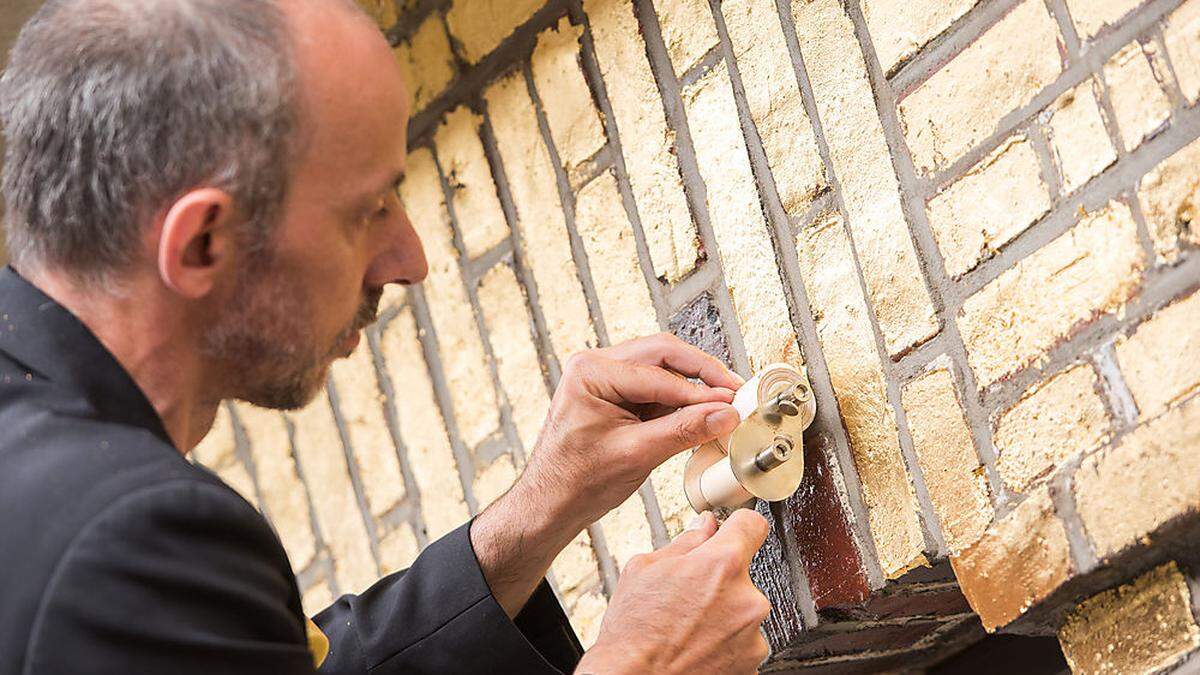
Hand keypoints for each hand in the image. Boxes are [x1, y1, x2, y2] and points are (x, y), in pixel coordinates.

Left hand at [470, 333, 742, 616]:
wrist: (551, 503)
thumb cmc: (576, 481)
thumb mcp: (636, 455)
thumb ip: (683, 431)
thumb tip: (725, 415)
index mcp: (591, 372)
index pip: (659, 373)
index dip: (701, 391)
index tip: (733, 403)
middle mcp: (596, 366)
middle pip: (664, 355)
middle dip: (702, 374)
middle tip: (735, 391)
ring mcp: (605, 378)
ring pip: (663, 369)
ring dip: (693, 387)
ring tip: (724, 405)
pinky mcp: (616, 395)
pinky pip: (656, 388)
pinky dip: (680, 400)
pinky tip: (702, 414)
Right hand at [577, 510, 771, 673]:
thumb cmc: (633, 631)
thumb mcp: (645, 568)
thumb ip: (686, 542)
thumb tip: (706, 526)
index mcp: (722, 564)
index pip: (751, 525)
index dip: (738, 525)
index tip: (732, 531)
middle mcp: (747, 598)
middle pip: (742, 574)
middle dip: (719, 580)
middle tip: (687, 597)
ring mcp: (753, 634)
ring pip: (742, 610)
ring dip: (723, 614)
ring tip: (688, 628)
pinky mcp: (751, 663)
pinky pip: (742, 641)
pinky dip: (724, 643)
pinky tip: (696, 647)